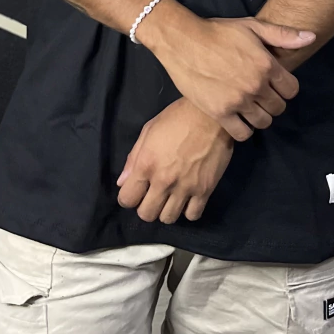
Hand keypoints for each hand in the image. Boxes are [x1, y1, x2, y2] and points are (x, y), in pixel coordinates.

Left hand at [116, 99, 234, 223]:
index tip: (135, 191)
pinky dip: (188, 211)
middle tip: (152, 196)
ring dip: (166, 210)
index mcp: (146, 165)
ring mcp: (185, 187)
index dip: (128, 197)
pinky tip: (188, 199)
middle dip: (145, 207)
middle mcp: (163, 181)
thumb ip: (133, 158)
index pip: (127, 199)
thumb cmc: (177, 118)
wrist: (211, 115)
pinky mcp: (205, 190)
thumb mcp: (149, 131)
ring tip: (170, 198)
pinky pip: (193, 215)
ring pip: (168, 218)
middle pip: (147, 214)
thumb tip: (122, 182)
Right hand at [137, 6, 314, 141]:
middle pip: (279, 107)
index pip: (292, 90)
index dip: (285, 87)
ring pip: (263, 122)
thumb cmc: (218, 32)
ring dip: (259, 115)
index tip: (274, 84)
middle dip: (273, 101)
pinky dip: (244, 129)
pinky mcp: (220, 113)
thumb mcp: (252, 26)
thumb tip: (310, 38)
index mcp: (266, 65)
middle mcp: (255, 85)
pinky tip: (238, 118)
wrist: (183, 41)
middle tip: (260, 94)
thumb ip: (283, 34)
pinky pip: (242, 133)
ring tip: (249, 106)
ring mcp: (238, 101)